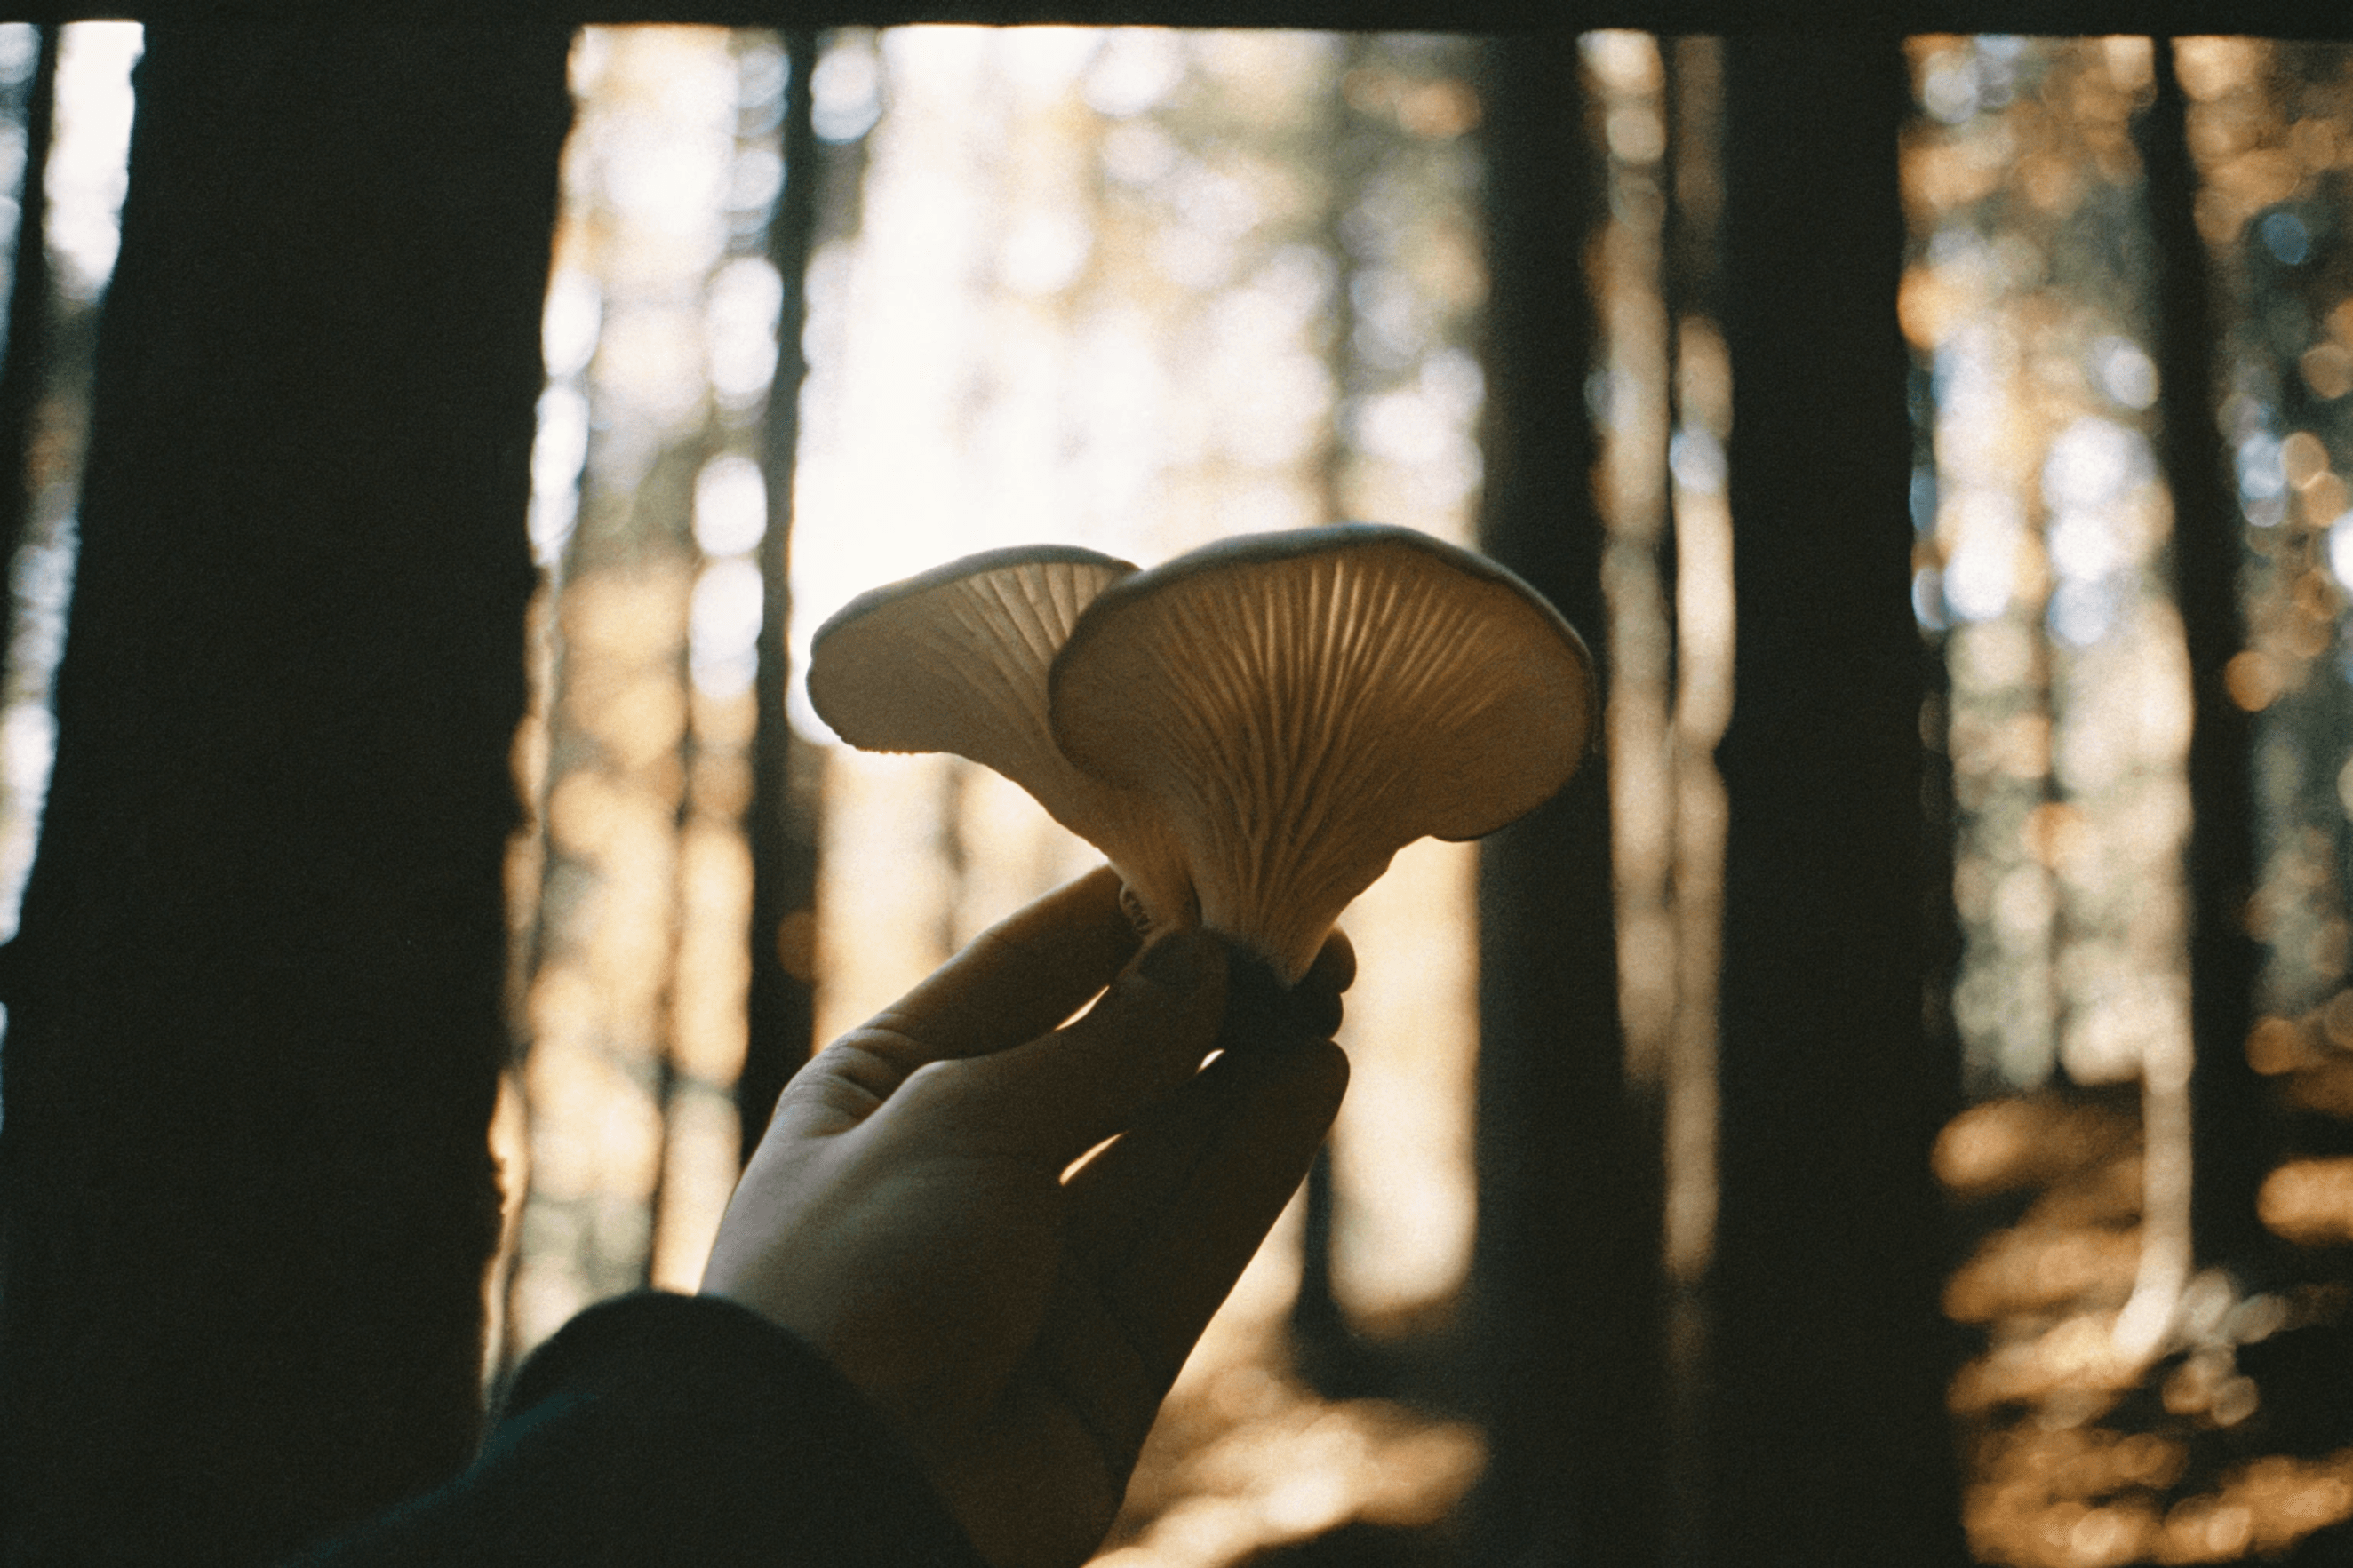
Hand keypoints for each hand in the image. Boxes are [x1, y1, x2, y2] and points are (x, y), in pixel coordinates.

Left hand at [700, 866, 1351, 1567]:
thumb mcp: (963, 1120)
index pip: (1016, 979)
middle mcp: (956, 1175)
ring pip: (1159, 1153)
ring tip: (1322, 1005)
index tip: (1217, 871)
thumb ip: (1099, 1049)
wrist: (828, 1494)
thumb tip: (1198, 964)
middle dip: (1199, 1006)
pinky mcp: (1102, 1363)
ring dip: (1241, 1078)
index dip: (1117, 925)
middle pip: (1102, 1068)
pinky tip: (1310, 1086)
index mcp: (879, 1094)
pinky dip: (1248, 1165)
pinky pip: (1187, 1242)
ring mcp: (1032, 1275)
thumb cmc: (856, 1278)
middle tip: (1301, 946)